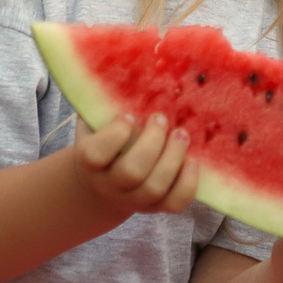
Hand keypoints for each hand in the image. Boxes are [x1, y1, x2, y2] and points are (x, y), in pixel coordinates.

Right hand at [74, 112, 201, 217]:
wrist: (104, 182)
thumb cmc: (104, 140)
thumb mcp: (96, 122)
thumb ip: (105, 104)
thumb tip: (122, 74)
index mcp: (90, 162)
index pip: (95, 155)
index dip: (115, 134)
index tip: (129, 115)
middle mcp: (109, 185)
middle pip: (132, 172)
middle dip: (153, 141)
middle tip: (161, 119)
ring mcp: (133, 200)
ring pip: (155, 188)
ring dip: (173, 157)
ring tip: (182, 134)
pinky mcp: (156, 208)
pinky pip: (175, 203)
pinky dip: (188, 183)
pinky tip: (192, 160)